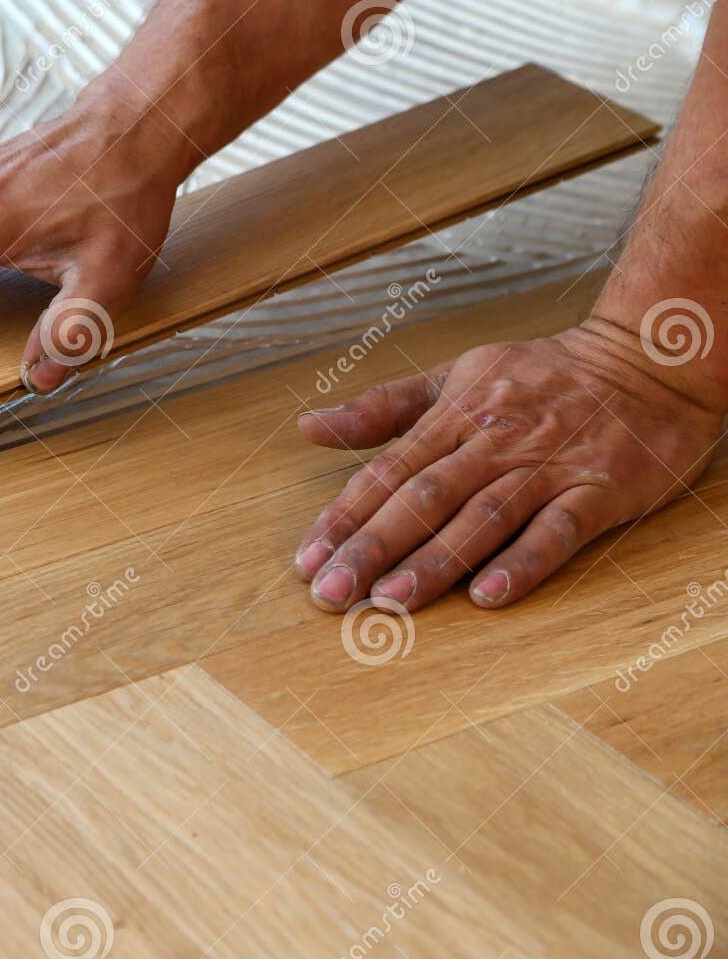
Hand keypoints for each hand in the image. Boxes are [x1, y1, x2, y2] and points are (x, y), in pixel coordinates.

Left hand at [292, 320, 722, 612]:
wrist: (650, 357)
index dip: (344, 517)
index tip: (307, 561)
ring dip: (434, 561)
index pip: (387, 472)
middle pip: (424, 498)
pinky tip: (487, 596)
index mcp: (455, 414)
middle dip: (372, 547)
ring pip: (482, 517)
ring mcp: (548, 467)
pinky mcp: (599, 490)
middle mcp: (495, 441)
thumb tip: (308, 427)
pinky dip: (523, 563)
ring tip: (389, 601)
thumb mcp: (455, 376)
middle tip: (330, 594)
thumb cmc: (541, 375)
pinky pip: (557, 530)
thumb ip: (382, 409)